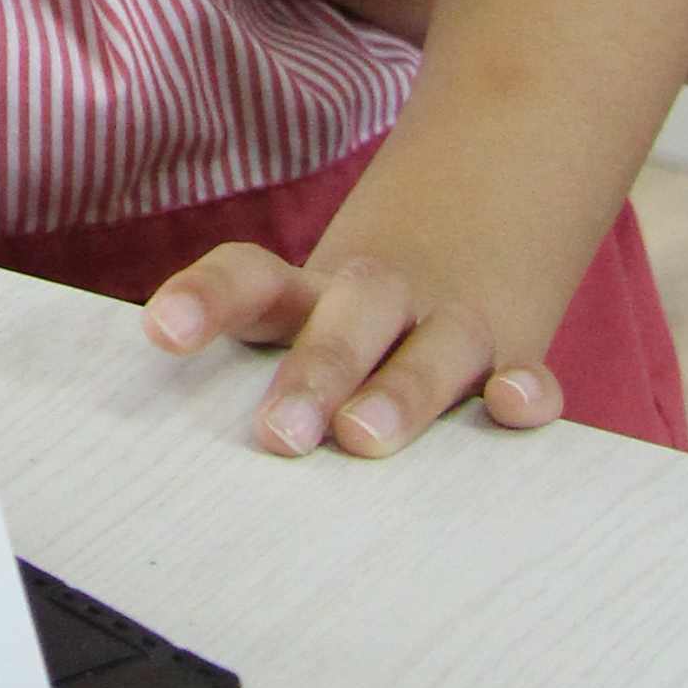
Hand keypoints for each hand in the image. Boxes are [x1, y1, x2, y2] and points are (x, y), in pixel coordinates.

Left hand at [143, 224, 566, 458]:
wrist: (472, 217)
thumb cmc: (356, 316)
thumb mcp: (301, 320)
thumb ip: (254, 377)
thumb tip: (174, 471)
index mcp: (309, 293)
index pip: (251, 277)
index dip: (205, 297)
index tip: (161, 332)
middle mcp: (377, 300)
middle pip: (347, 317)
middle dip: (313, 373)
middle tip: (278, 434)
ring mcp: (449, 323)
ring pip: (432, 346)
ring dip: (400, 390)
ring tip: (364, 436)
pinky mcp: (514, 352)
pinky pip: (526, 370)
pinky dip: (524, 390)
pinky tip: (509, 404)